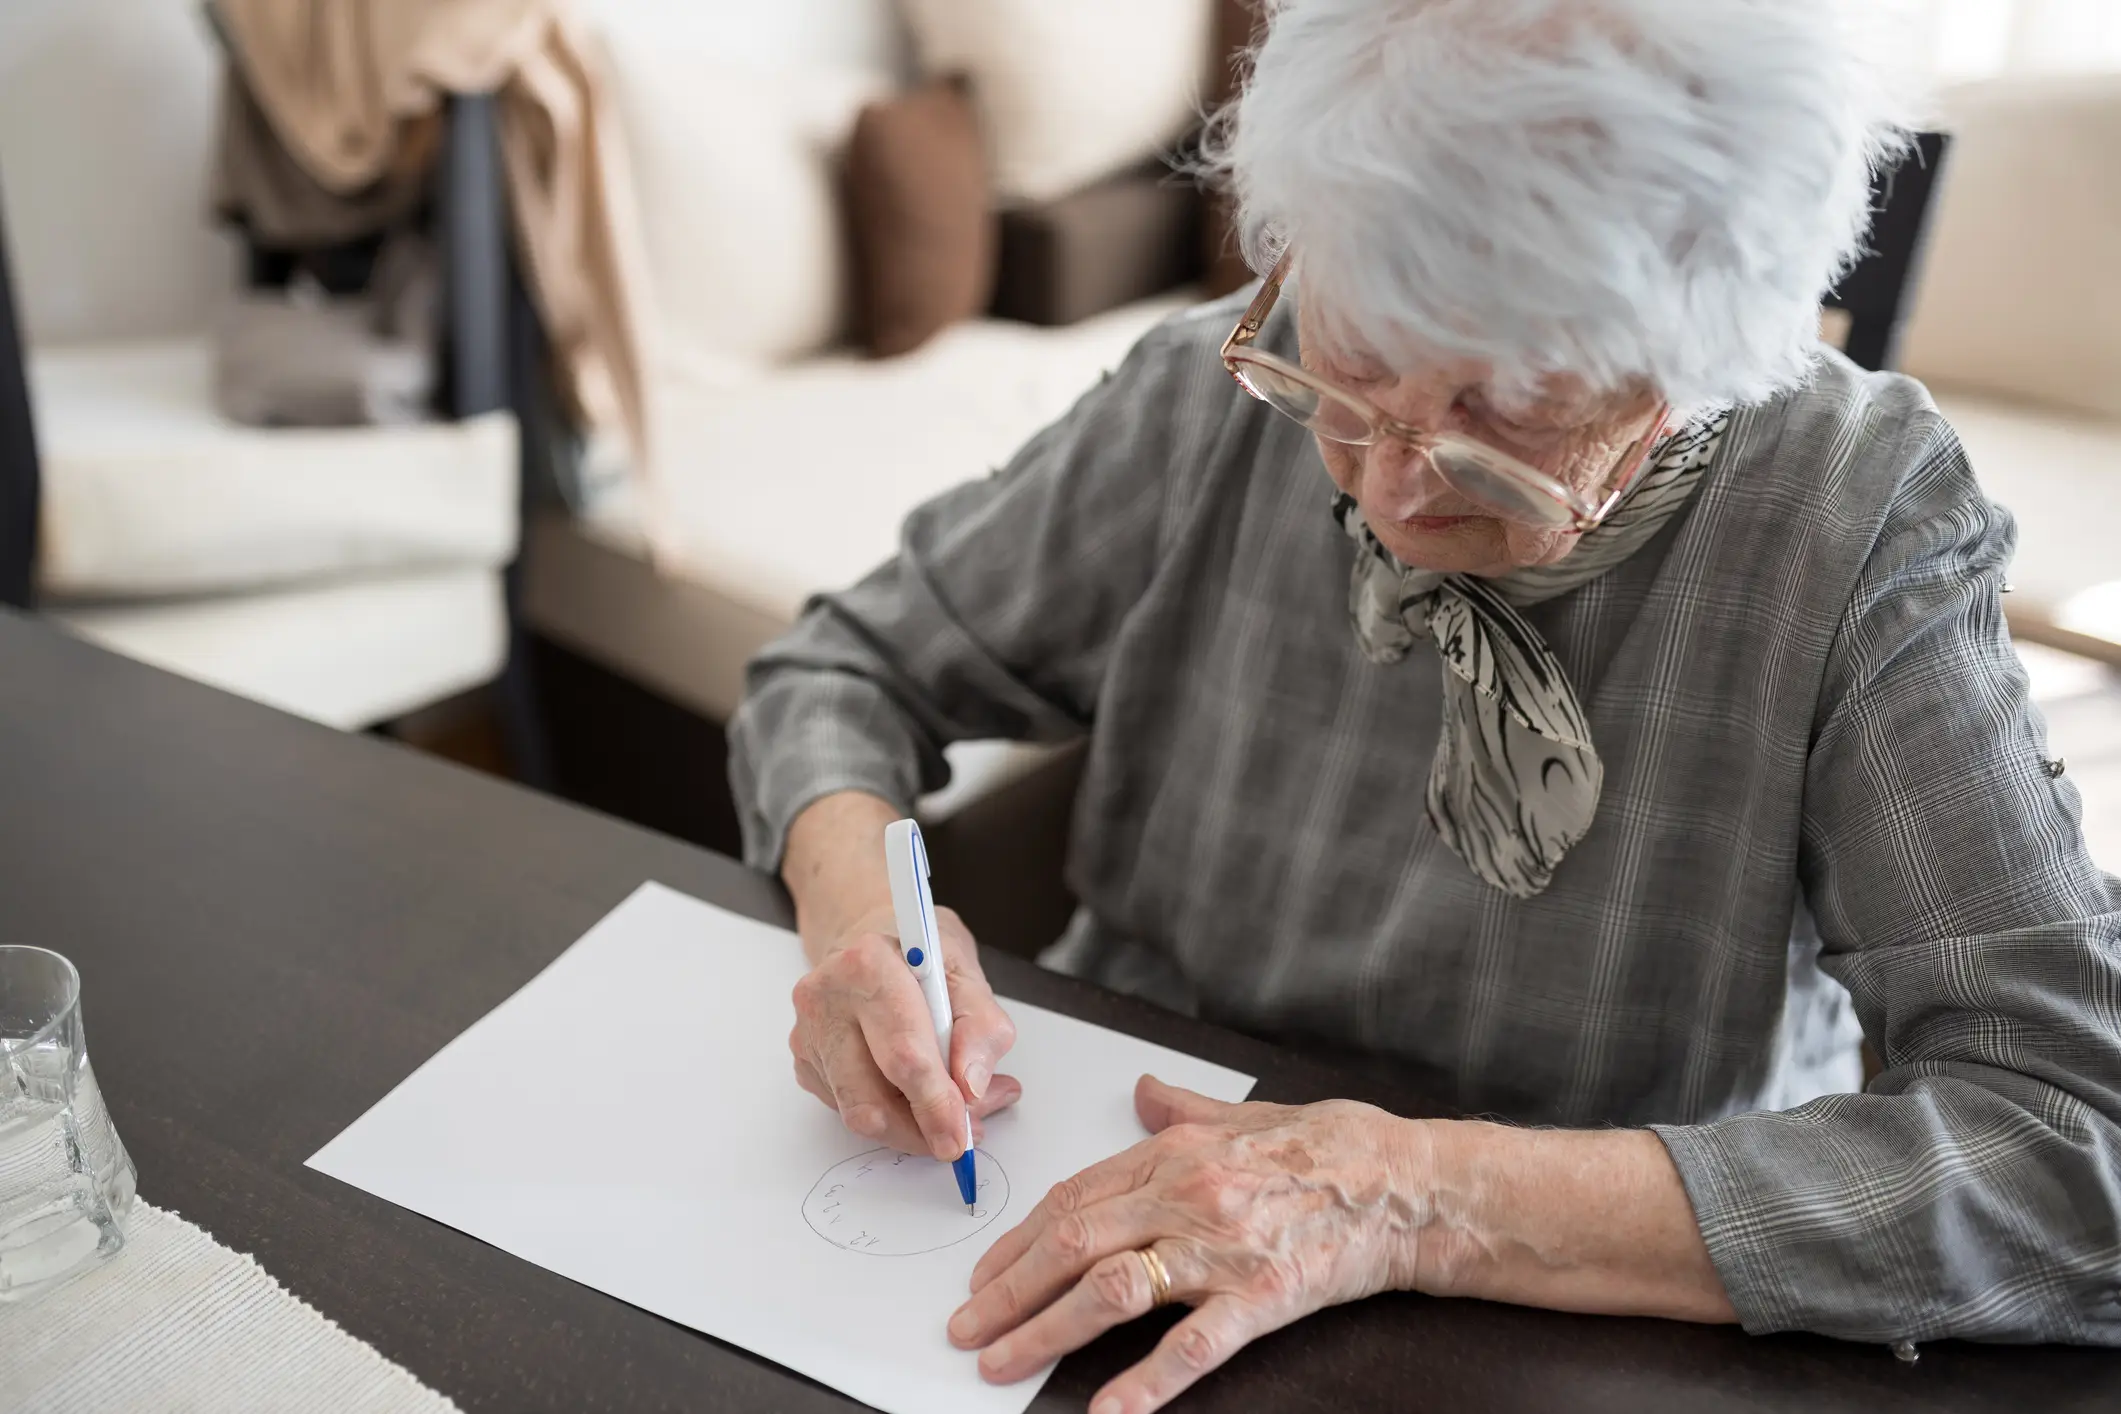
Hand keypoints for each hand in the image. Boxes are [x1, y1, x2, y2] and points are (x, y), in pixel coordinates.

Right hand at [789, 902, 1020, 1160]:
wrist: (872, 936)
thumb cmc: (920, 951)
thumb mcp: (967, 972)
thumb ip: (980, 1028)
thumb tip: (972, 1087)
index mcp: (865, 965)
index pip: (903, 1054)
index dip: (936, 1103)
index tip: (961, 1136)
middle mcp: (825, 1000)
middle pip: (871, 1099)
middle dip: (922, 1129)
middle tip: (963, 1136)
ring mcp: (809, 1035)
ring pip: (860, 1113)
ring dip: (912, 1126)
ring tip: (952, 1108)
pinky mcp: (807, 1063)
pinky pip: (851, 1109)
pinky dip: (892, 1115)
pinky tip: (918, 1091)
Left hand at [948, 1076, 1425, 1413]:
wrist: (1411, 1182)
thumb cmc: (1336, 1146)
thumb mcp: (1247, 1114)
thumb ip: (1183, 1109)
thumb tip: (1141, 1091)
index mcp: (1177, 1152)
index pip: (1074, 1198)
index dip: (1019, 1240)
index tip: (984, 1272)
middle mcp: (1188, 1195)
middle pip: (1074, 1243)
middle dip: (1009, 1289)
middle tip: (965, 1325)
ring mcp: (1223, 1248)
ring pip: (1112, 1289)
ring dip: (1046, 1329)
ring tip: (1002, 1360)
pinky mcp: (1263, 1295)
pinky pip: (1192, 1345)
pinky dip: (1145, 1380)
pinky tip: (1108, 1410)